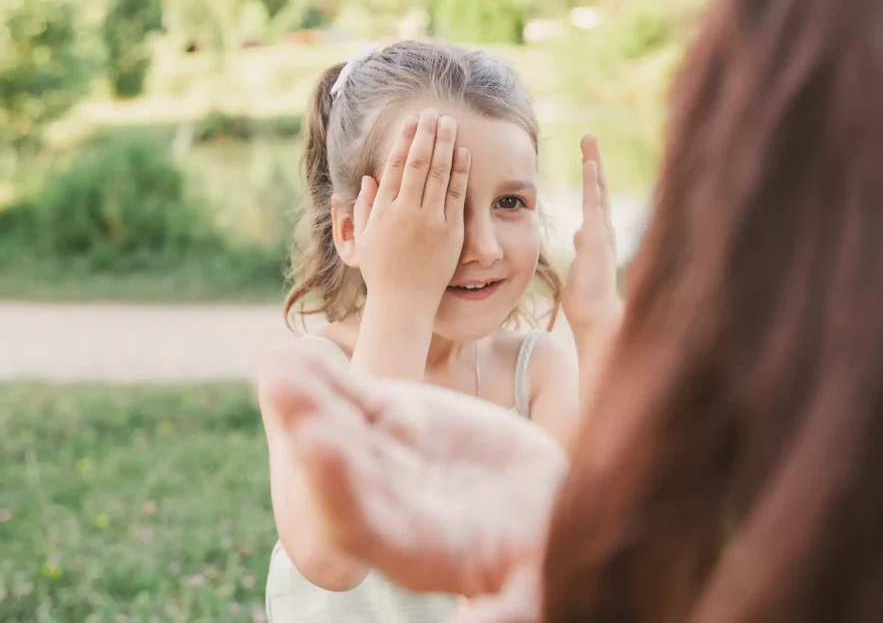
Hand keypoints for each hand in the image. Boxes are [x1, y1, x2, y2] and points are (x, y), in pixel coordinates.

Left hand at [258, 339, 566, 600]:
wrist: (539, 506)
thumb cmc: (543, 551)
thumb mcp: (534, 578)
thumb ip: (515, 601)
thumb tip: (495, 622)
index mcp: (412, 549)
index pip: (362, 520)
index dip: (338, 485)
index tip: (318, 446)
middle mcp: (382, 504)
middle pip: (338, 467)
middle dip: (311, 428)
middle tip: (281, 389)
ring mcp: (383, 458)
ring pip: (339, 424)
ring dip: (307, 394)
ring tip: (275, 360)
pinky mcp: (394, 421)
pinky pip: (355, 397)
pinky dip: (329, 375)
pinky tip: (298, 350)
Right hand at [353, 108, 470, 313]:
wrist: (403, 303)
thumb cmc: (382, 273)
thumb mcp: (364, 239)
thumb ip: (366, 207)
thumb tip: (367, 179)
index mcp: (384, 210)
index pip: (395, 165)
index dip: (404, 140)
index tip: (412, 121)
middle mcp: (407, 212)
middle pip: (418, 163)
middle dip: (426, 134)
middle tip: (432, 112)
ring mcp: (430, 222)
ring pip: (439, 174)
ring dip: (445, 144)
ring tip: (449, 122)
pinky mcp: (450, 233)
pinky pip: (458, 196)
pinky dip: (461, 172)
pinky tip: (464, 153)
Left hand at [563, 134, 621, 331]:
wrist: (598, 320)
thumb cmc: (588, 301)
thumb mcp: (580, 267)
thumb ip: (583, 247)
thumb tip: (580, 232)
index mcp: (598, 237)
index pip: (594, 201)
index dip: (591, 179)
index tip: (587, 160)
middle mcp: (604, 230)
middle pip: (598, 189)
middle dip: (594, 162)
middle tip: (588, 137)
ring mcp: (603, 232)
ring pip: (598, 190)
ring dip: (593, 163)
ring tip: (588, 139)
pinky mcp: (598, 238)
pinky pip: (593, 203)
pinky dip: (592, 181)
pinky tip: (589, 162)